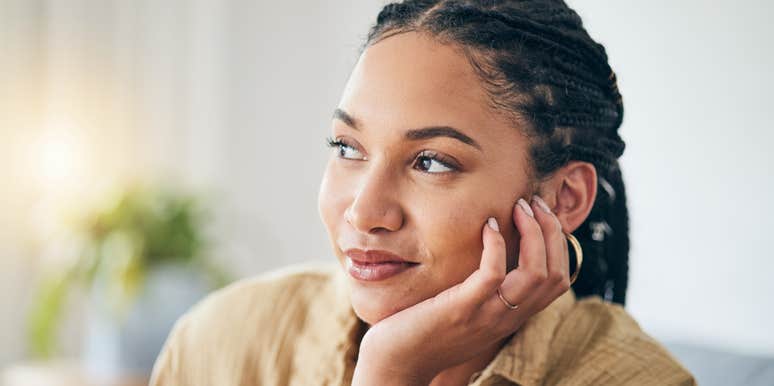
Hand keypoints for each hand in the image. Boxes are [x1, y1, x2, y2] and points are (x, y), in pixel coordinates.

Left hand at [352, 196, 571, 385]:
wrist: (396, 364)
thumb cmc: (424, 332)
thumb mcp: (466, 311)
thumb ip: (484, 292)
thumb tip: (492, 257)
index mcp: (511, 317)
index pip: (559, 281)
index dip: (558, 244)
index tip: (541, 215)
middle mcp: (506, 318)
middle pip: (554, 274)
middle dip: (550, 231)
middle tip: (532, 203)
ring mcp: (486, 315)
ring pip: (534, 273)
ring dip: (532, 232)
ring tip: (517, 207)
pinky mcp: (461, 309)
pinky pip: (493, 274)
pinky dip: (496, 244)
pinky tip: (487, 225)